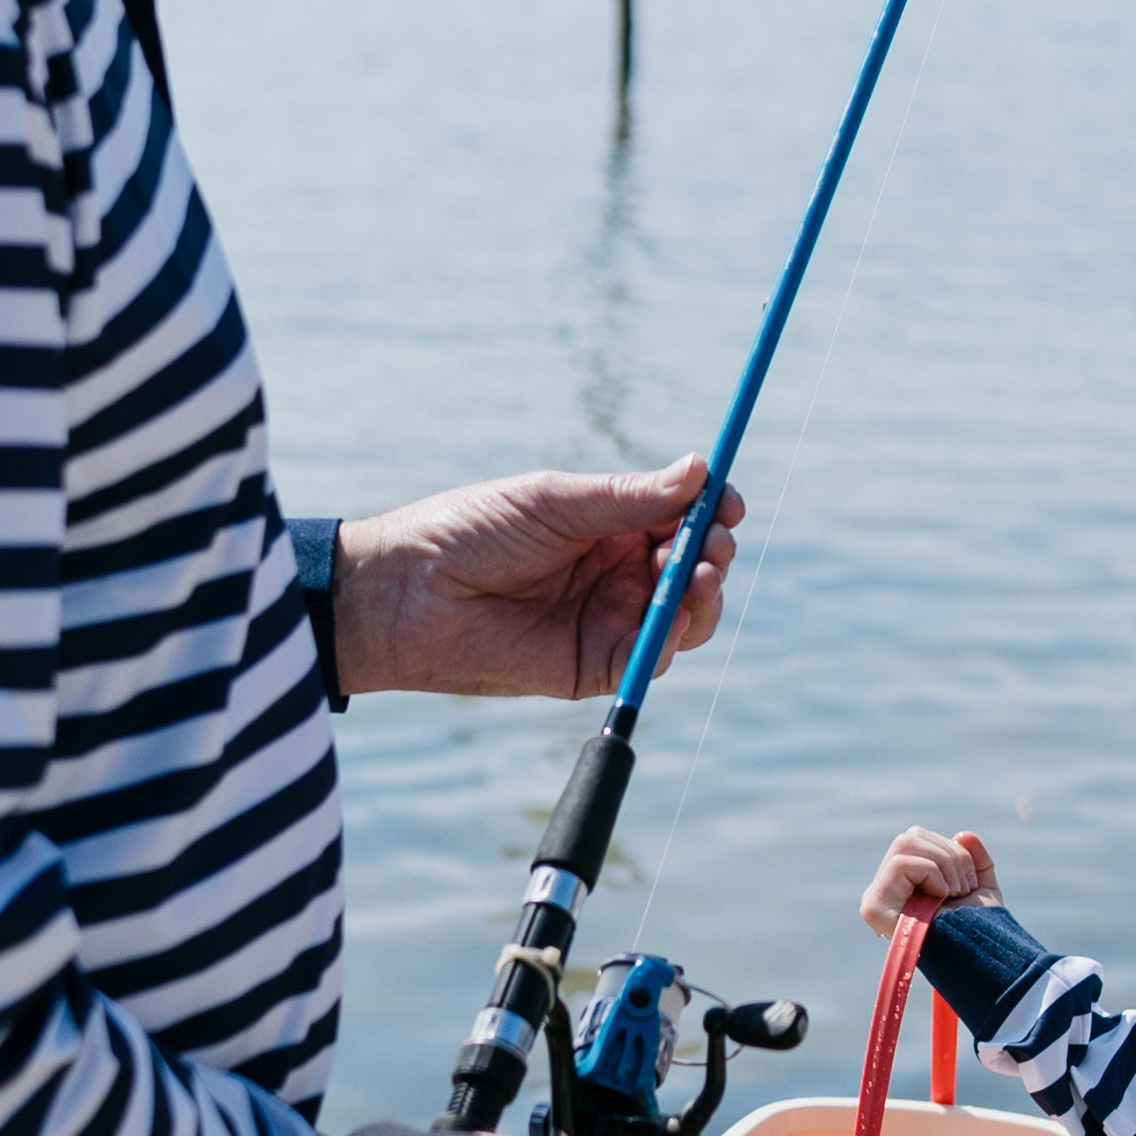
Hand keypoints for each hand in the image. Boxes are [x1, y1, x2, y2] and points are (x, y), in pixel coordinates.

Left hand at [328, 457, 742, 699]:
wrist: (408, 594)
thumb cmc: (470, 531)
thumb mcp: (556, 501)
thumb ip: (628, 497)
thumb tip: (700, 470)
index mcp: (606, 525)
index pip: (678, 517)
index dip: (710, 509)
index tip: (727, 501)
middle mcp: (615, 573)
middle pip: (692, 565)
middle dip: (713, 550)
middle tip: (712, 540)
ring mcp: (608, 620)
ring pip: (685, 614)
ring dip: (705, 592)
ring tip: (699, 571)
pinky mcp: (594, 666)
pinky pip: (651, 656)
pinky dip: (674, 636)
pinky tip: (673, 611)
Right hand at [859, 825, 1003, 938]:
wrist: (979, 956)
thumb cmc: (979, 928)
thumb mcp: (981, 887)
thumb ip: (974, 859)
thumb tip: (963, 835)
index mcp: (904, 883)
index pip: (917, 838)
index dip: (950, 850)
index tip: (968, 883)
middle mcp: (885, 890)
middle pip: (911, 836)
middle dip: (950, 856)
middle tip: (964, 889)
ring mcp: (876, 898)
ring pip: (904, 844)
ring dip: (942, 864)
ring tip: (953, 894)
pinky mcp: (873, 907)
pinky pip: (900, 863)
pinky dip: (930, 873)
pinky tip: (939, 899)